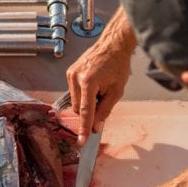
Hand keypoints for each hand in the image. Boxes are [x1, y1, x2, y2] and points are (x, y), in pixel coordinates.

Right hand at [66, 9, 134, 144]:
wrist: (113, 45)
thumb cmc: (117, 64)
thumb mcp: (117, 91)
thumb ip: (105, 111)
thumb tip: (96, 126)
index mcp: (87, 82)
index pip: (84, 112)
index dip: (84, 128)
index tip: (81, 141)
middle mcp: (75, 77)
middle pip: (78, 109)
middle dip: (89, 110)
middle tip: (103, 99)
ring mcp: (70, 74)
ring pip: (75, 102)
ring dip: (86, 102)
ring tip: (100, 88)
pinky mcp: (69, 72)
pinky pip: (74, 92)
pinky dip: (84, 94)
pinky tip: (94, 84)